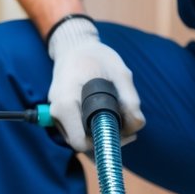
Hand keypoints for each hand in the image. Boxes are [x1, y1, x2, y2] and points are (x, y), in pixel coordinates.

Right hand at [46, 16, 143, 151]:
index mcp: (66, 103)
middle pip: (83, 145)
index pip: (81, 143)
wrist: (74, 48)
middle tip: (129, 131)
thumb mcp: (119, 72)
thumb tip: (137, 126)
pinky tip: (112, 122)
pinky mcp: (63, 118)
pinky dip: (95, 132)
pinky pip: (80, 134)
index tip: (122, 132)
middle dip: (107, 140)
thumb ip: (130, 100)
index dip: (103, 142)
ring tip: (123, 124)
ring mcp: (58, 117)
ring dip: (102, 137)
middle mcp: (57, 114)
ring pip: (82, 141)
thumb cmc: (95, 57)